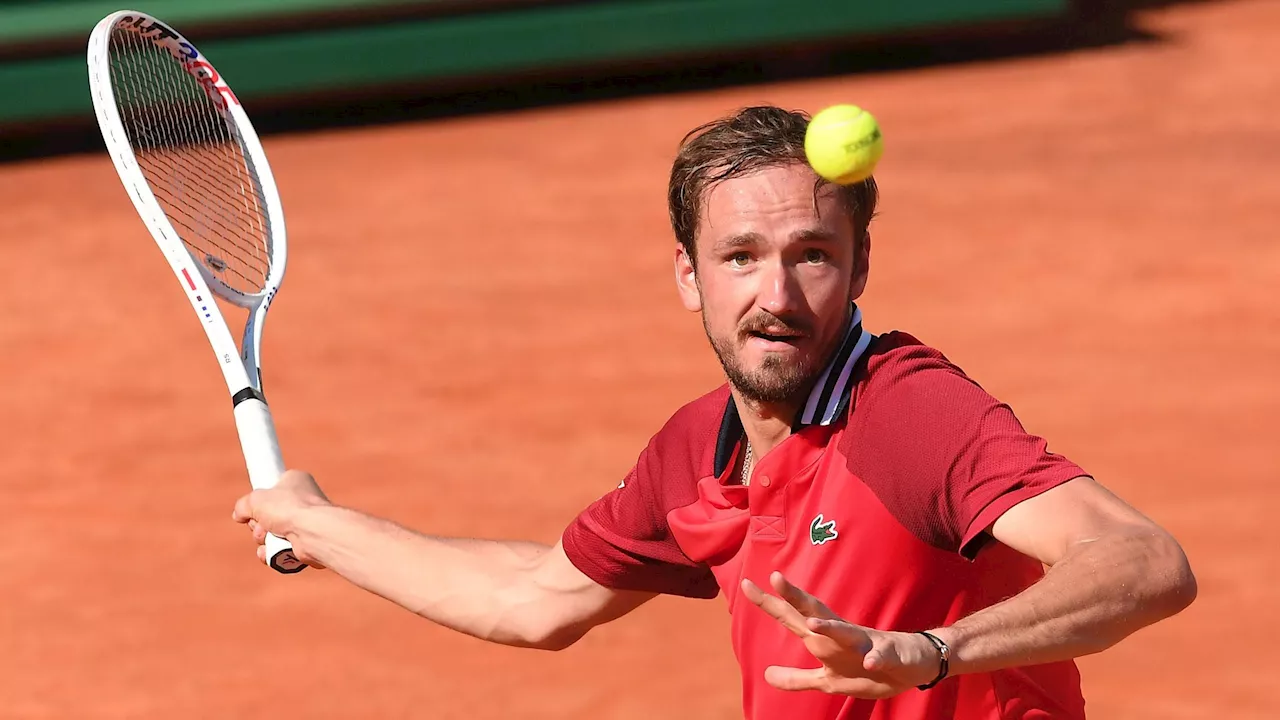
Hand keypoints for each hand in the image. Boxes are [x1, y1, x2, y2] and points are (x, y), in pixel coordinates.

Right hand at [232, 469, 330, 567]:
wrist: (314, 532)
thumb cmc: (290, 508)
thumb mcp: (255, 499)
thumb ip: (243, 505)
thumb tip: (239, 515)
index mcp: (295, 481)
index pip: (271, 489)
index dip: (259, 500)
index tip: (254, 505)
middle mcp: (303, 501)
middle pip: (267, 515)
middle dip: (258, 524)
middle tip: (261, 524)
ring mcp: (305, 524)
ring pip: (271, 534)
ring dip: (263, 539)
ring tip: (269, 537)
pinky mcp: (305, 544)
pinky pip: (280, 549)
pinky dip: (272, 553)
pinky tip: (271, 552)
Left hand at [742, 572, 942, 698]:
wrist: (913, 665)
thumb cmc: (867, 668)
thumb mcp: (827, 680)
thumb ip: (797, 678)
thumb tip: (766, 675)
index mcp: (826, 639)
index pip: (793, 617)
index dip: (770, 603)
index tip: (746, 585)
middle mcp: (842, 634)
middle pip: (815, 612)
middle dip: (796, 598)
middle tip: (775, 579)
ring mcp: (866, 643)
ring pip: (847, 632)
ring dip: (830, 628)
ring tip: (812, 624)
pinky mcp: (888, 656)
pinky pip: (881, 656)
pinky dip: (875, 658)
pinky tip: (869, 662)